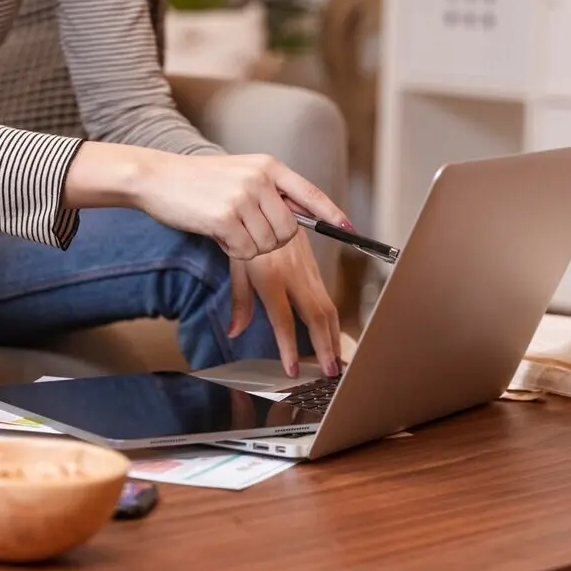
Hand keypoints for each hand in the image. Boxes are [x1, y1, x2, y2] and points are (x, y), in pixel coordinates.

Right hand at [66, 145, 349, 260]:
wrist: (156, 177)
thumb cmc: (197, 181)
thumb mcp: (238, 175)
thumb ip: (268, 192)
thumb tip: (297, 220)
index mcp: (267, 166)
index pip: (309, 192)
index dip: (331, 214)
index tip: (349, 229)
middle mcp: (259, 178)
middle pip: (288, 230)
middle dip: (270, 241)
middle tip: (243, 232)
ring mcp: (243, 197)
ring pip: (266, 245)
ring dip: (248, 247)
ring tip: (225, 227)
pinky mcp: (225, 217)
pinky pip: (245, 251)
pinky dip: (233, 252)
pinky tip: (216, 234)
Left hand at [228, 233, 341, 377]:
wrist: (268, 197)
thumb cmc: (245, 228)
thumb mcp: (236, 261)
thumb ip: (239, 300)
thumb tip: (233, 331)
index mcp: (271, 275)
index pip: (283, 320)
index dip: (289, 347)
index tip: (292, 369)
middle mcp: (294, 273)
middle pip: (316, 316)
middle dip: (325, 347)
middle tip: (329, 373)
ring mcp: (308, 269)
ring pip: (328, 307)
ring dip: (334, 336)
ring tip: (336, 361)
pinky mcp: (314, 266)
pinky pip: (327, 297)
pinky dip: (333, 321)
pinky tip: (333, 336)